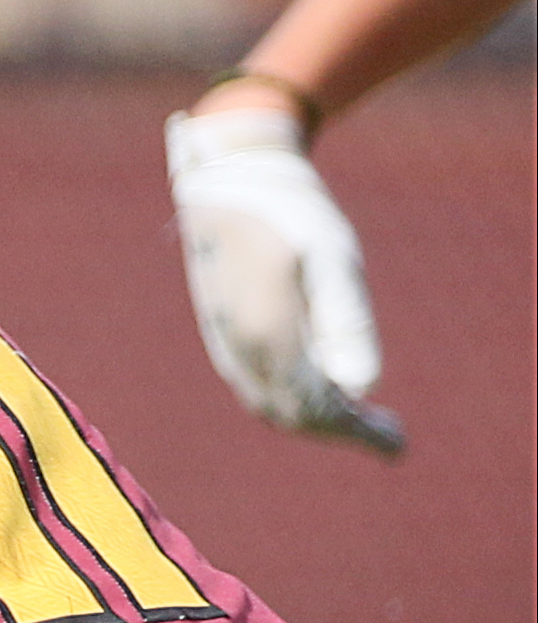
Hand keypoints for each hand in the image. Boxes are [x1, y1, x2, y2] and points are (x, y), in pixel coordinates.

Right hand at [163, 108, 403, 454]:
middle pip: (292, 415)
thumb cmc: (291, 210)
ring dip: (317, 417)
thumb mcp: (333, 257)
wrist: (226, 177)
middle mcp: (239, 350)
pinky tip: (323, 386)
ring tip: (361, 417)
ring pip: (272, 404)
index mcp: (267, 337)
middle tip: (389, 435)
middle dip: (341, 430)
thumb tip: (366, 387)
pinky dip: (295, 398)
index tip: (397, 445)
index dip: (358, 433)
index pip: (315, 409)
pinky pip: (260, 385)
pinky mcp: (224, 335)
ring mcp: (226, 345)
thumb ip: (347, 323)